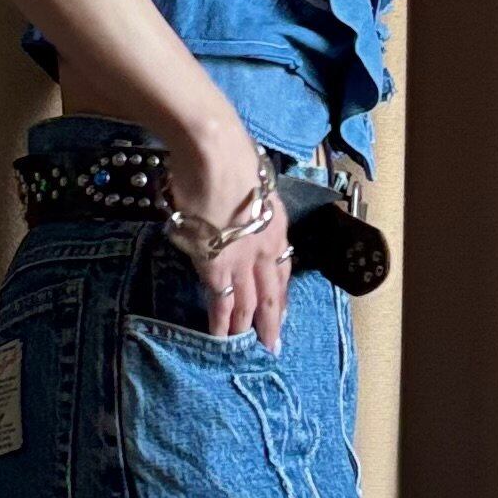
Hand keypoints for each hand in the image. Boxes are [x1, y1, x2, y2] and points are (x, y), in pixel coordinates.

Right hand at [166, 99, 293, 350]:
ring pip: (249, 300)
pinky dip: (221, 321)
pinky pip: (221, 300)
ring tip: (247, 348)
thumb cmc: (227, 153)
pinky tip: (220, 337)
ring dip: (248, 326)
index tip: (281, 309)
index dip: (280, 291)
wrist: (214, 149)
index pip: (282, 265)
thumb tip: (228, 207)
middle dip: (273, 320)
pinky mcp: (217, 263)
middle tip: (273, 346)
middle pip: (272, 291)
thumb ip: (244, 201)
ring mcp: (243, 257)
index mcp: (276, 223)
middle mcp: (266, 245)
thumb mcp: (249, 181)